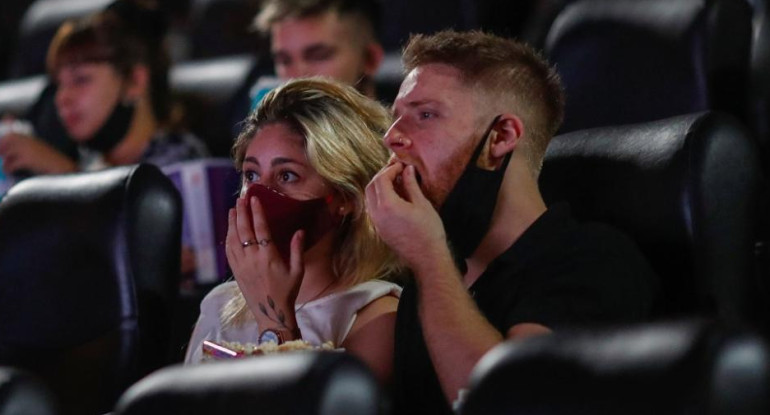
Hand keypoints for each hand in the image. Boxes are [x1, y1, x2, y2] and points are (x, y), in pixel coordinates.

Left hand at [0, 133, 76, 174]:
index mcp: (31, 139)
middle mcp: (29, 141)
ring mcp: (28, 150)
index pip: (12, 135)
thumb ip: (27, 148)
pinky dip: (9, 168)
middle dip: (2, 148)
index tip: (3, 150)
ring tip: (6, 167)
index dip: (4, 141)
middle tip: (1, 156)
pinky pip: (12, 163)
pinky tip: (10, 171)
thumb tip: (10, 152)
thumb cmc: (51, 162)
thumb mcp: (38, 151)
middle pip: (8, 140)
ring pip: (8, 152)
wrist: (62, 168)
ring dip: (5, 161)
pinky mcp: (28, 159)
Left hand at [225, 195, 304, 333]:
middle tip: (241, 198)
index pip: (261, 229)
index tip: (255, 199)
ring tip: (233, 209)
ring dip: (232, 222)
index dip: (257, 212)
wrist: (271, 313)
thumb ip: (297, 250)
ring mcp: (242, 266)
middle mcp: (253, 259)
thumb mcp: (298, 271)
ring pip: (233, 239)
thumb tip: (300, 231)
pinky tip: (229, 230)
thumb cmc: (287, 292)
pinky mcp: (236, 272)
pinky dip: (228, 237)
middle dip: (242, 212)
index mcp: (269, 257)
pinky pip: (229, 251)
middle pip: (244, 230)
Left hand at [365, 162, 451, 272]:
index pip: (381, 179)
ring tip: (396, 181)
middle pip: (371, 187)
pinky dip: (379, 197)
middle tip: (396, 170)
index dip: (390, 169)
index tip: (401, 165)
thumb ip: (411, 184)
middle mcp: (377, 214)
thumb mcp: (422, 204)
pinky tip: (394, 196)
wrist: (426, 258)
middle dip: (382, 175)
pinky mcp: (379, 229)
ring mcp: (376, 223)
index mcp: (387, 205)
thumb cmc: (428, 231)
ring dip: (379, 186)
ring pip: (369, 197)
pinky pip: (373, 208)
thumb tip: (407, 170)